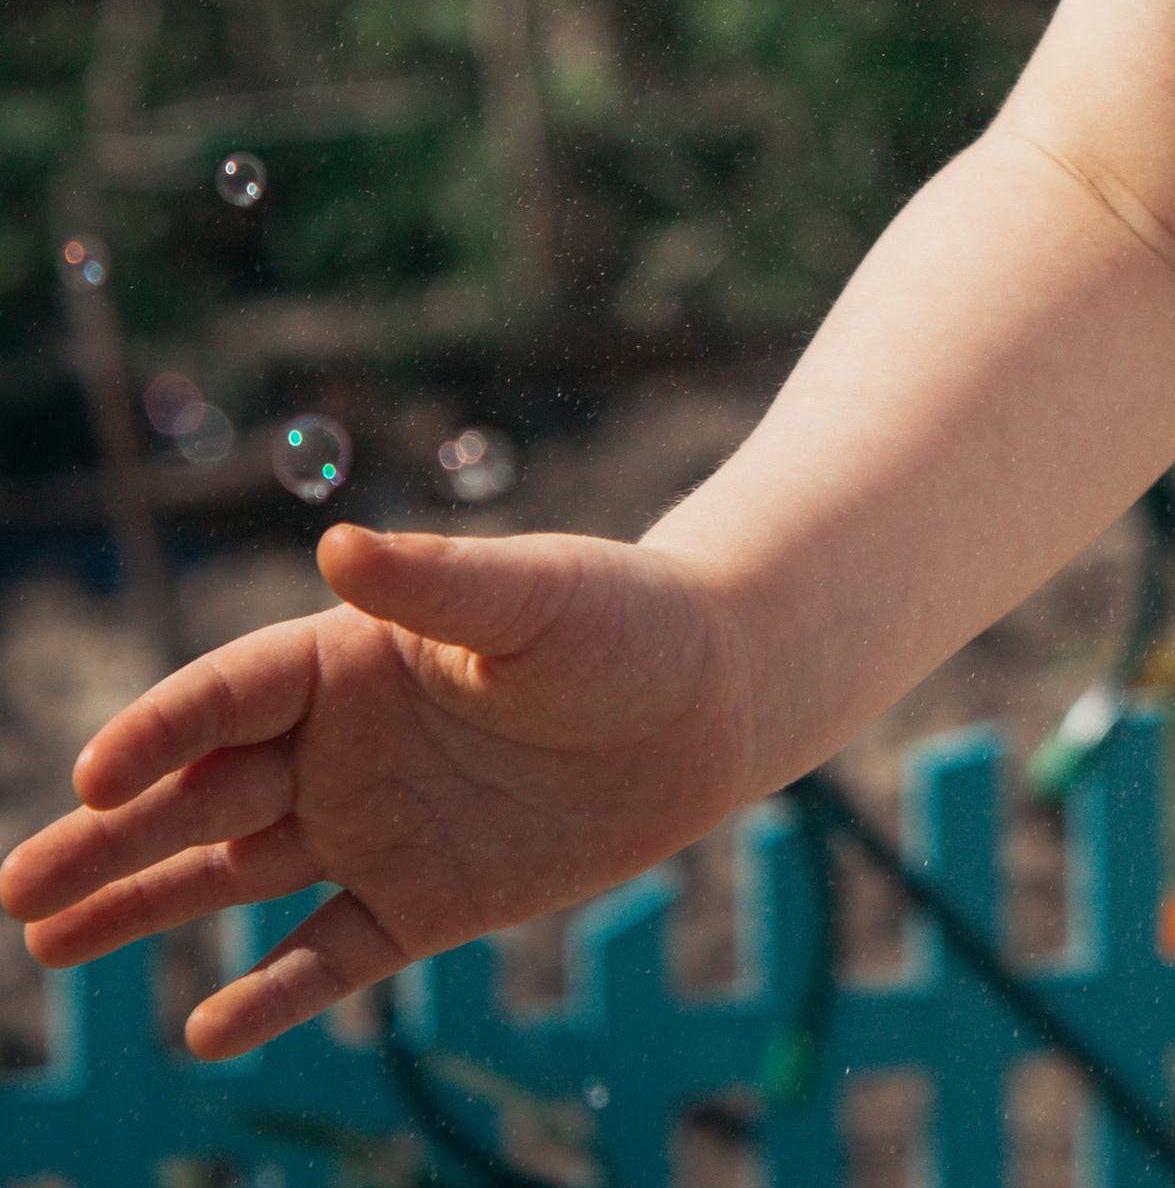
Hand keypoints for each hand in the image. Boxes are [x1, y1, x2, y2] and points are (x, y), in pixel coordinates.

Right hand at [0, 524, 758, 1057]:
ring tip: (50, 943)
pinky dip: (272, 992)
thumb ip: (435, 580)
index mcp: (350, 655)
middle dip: (106, 836)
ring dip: (145, 908)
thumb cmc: (622, 621)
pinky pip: (330, 956)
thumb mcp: (534, 593)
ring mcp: (374, 825)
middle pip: (200, 793)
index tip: (94, 772)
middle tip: (16, 889)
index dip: (160, 731)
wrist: (708, 699)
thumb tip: (339, 543)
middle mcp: (342, 743)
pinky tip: (207, 1028)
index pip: (229, 694)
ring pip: (234, 876)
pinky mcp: (424, 903)